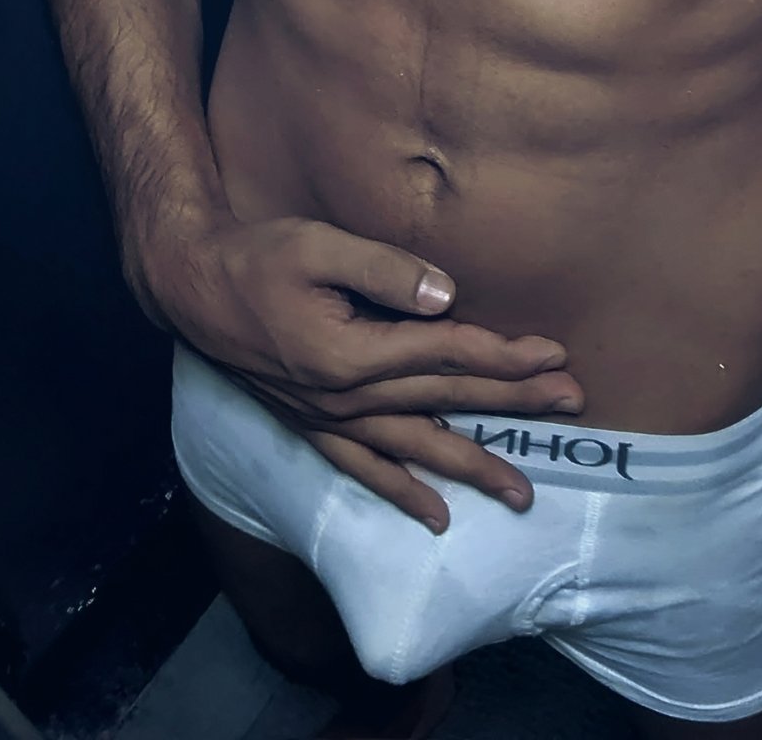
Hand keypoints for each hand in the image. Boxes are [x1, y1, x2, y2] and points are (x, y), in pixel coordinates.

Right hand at [144, 211, 583, 531]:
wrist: (191, 288)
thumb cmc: (255, 257)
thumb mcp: (318, 245)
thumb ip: (386, 270)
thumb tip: (448, 295)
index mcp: (350, 353)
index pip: (447, 354)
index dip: (504, 354)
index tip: (554, 355)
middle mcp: (344, 398)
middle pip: (444, 401)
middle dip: (512, 403)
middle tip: (570, 405)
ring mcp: (327, 420)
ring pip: (413, 447)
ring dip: (471, 465)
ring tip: (521, 492)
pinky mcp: (311, 427)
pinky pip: (363, 469)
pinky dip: (400, 493)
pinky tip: (434, 517)